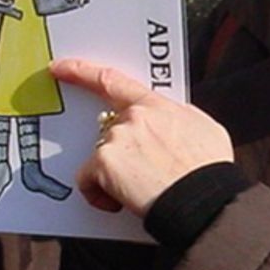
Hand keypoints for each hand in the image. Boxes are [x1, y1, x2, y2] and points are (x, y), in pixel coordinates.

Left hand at [50, 59, 232, 217]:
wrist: (203, 200)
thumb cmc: (209, 173)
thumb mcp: (205, 130)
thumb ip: (180, 119)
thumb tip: (172, 122)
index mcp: (157, 106)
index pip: (112, 81)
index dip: (82, 71)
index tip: (61, 67)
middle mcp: (133, 117)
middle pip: (110, 133)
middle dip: (121, 156)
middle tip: (142, 177)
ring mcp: (116, 139)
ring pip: (102, 158)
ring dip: (114, 176)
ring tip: (141, 192)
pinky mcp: (103, 163)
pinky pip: (88, 180)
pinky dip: (99, 194)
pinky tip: (120, 202)